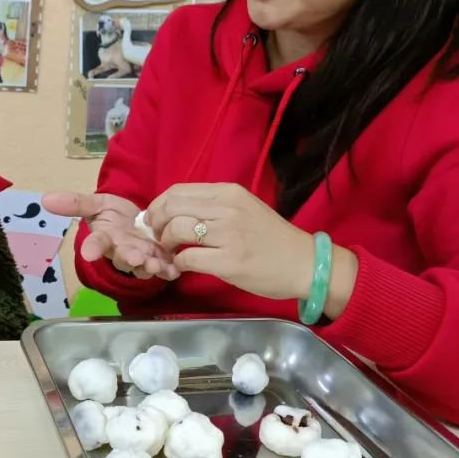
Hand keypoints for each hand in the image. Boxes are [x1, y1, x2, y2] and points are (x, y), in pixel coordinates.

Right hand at [42, 191, 177, 279]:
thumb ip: (74, 203)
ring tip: (156, 264)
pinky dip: (168, 270)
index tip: (88, 253)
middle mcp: (120, 251)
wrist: (138, 221)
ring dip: (150, 267)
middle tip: (135, 257)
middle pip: (122, 257)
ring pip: (142, 266)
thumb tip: (44, 198)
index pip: (94, 243)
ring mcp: (140, 257)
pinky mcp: (158, 260)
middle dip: (128, 258)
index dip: (92, 248)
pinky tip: (174, 269)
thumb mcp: (96, 204)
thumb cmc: (114, 215)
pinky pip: (162, 268)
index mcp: (103, 238)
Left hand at [145, 183, 315, 299]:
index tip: (154, 218)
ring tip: (170, 251)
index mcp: (228, 192)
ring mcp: (228, 235)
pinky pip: (188, 258)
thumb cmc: (272, 238)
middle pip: (172, 207)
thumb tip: (174, 211)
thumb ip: (212, 206)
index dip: (159, 205)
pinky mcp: (229, 262)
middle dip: (156, 222)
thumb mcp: (243, 208)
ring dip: (165, 243)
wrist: (305, 263)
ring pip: (176, 230)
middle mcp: (227, 209)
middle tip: (156, 236)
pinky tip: (183, 266)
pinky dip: (178, 263)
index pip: (178, 191)